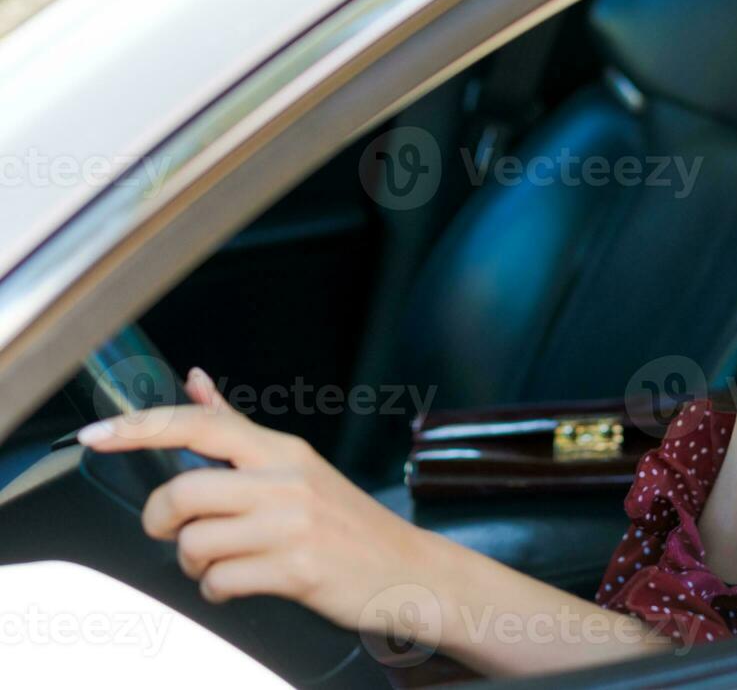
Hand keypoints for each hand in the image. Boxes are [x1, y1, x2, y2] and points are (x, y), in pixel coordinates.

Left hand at [77, 368, 432, 632]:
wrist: (406, 569)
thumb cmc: (345, 521)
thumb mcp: (297, 466)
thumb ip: (238, 428)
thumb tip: (195, 380)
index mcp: (282, 451)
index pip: (200, 426)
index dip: (139, 428)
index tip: (94, 434)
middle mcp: (286, 482)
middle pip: (182, 493)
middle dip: (161, 523)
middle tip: (173, 532)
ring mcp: (292, 526)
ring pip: (195, 544)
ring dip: (193, 564)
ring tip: (221, 563)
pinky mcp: (296, 569)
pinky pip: (220, 582)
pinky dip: (217, 591)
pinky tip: (239, 585)